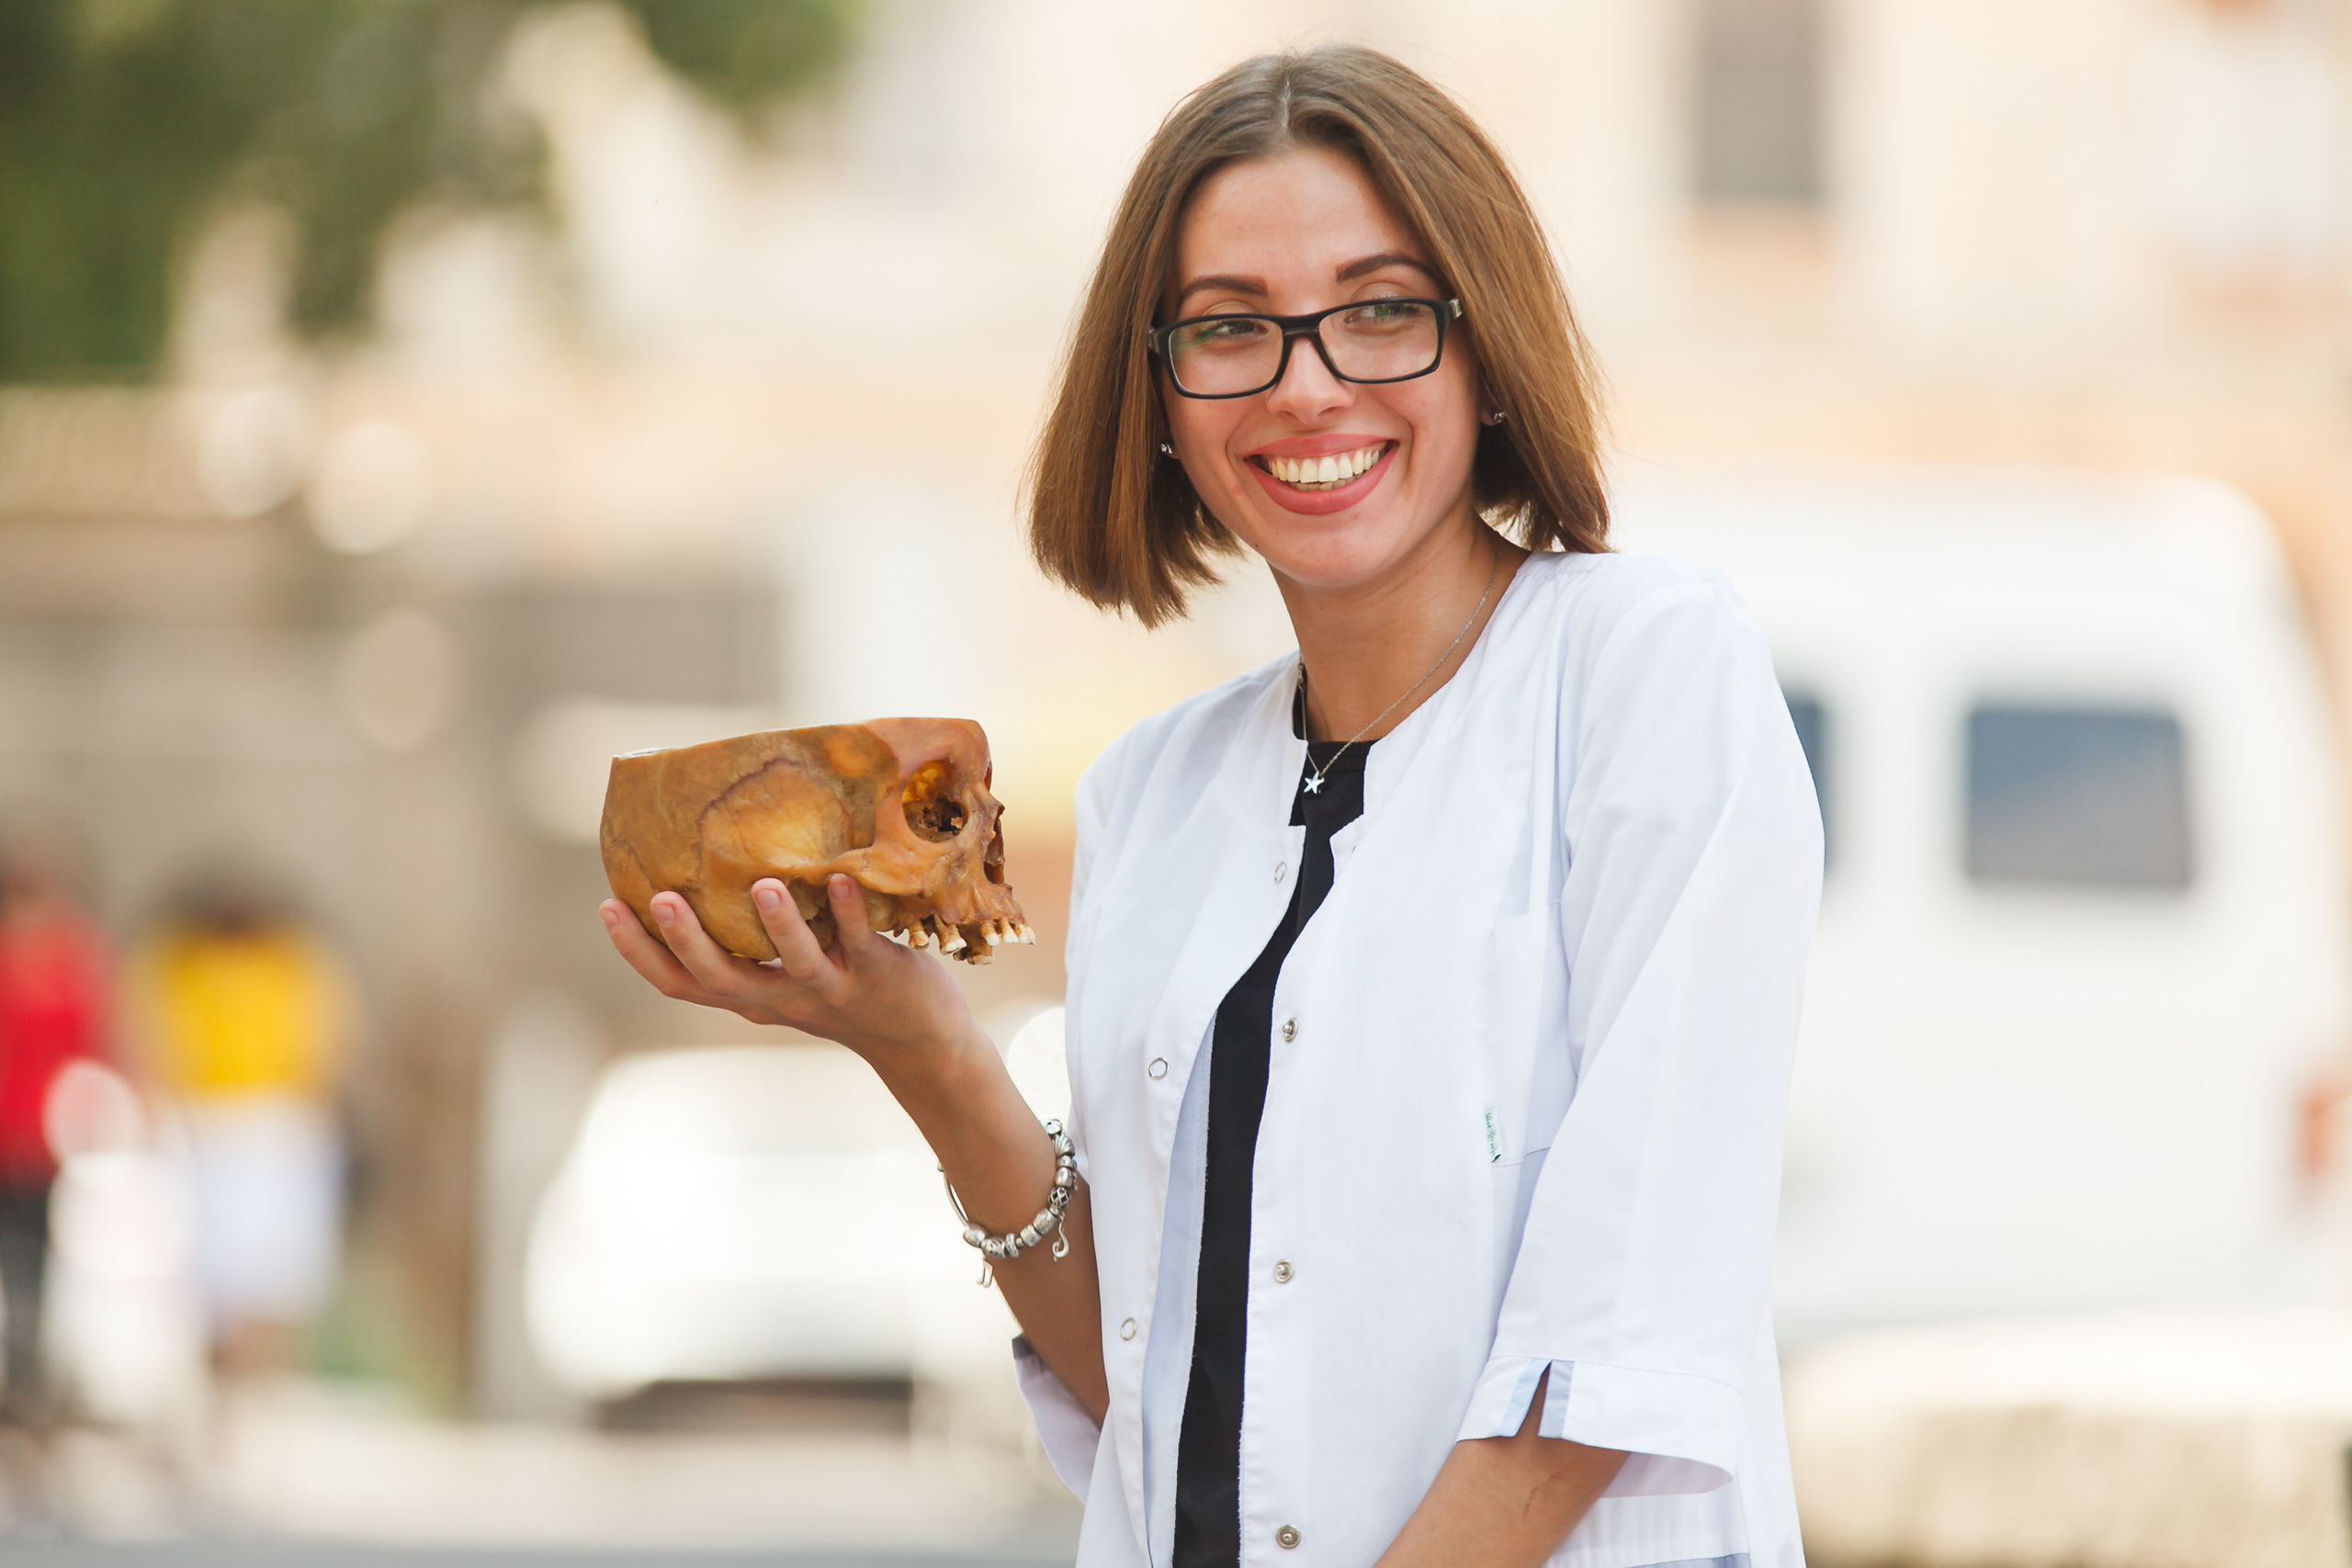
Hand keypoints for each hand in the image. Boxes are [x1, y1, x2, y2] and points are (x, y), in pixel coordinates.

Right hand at [599, 877, 982, 1066]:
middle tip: (659, 898)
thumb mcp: (789, 971)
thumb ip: (755, 937)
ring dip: (778, 925)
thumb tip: (720, 863)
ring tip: (763, 885)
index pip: (680, 982)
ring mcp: (827, 989)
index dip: (639, 951)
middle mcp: (780, 997)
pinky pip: (860, 942)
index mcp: (751, 994)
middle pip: (721, 979)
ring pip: (795, 964)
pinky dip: (849, 912)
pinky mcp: (874, 976)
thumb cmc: (844, 986)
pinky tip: (840, 880)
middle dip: (687, 940)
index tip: (607, 906)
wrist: (918, 1037)